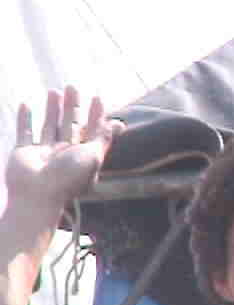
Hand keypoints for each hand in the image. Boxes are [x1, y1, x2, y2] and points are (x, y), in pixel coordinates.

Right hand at [6, 86, 123, 207]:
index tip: (97, 98)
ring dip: (52, 110)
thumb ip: (103, 139)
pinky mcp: (24, 153)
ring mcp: (44, 154)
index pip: (92, 133)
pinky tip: (26, 104)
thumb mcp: (93, 156)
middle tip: (73, 87)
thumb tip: (117, 124)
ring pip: (50, 126)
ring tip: (55, 90)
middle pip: (71, 126)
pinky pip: (24, 132)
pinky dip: (25, 119)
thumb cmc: (69, 177)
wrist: (38, 194)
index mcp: (83, 158)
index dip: (96, 116)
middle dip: (73, 107)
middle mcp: (65, 155)